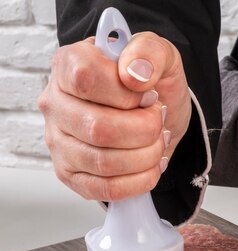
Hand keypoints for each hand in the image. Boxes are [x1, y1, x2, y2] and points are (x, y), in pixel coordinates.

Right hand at [38, 32, 191, 200]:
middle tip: (160, 122)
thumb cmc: (150, 82)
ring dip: (146, 156)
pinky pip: (105, 189)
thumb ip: (149, 52)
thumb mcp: (159, 54)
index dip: (126, 94)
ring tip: (158, 142)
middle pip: (98, 129)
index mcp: (69, 65)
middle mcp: (56, 104)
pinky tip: (152, 166)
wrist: (156, 112)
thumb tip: (134, 74)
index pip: (86, 80)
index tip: (148, 95)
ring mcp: (59, 142)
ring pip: (104, 162)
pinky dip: (139, 181)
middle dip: (145, 130)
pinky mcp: (71, 174)